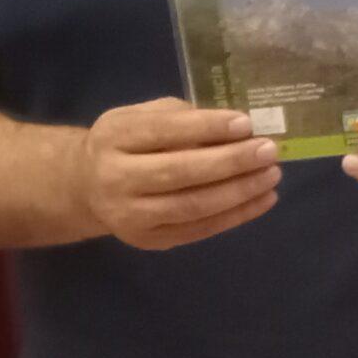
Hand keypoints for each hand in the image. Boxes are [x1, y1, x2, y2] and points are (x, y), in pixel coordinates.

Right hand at [75, 97, 280, 249]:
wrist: (86, 187)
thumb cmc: (127, 143)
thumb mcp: (142, 117)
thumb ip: (181, 118)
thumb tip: (237, 127)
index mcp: (114, 137)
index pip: (164, 131)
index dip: (208, 127)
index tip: (247, 123)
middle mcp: (115, 178)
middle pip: (180, 171)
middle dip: (231, 161)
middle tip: (269, 150)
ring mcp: (130, 215)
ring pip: (193, 205)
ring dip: (240, 191)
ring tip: (272, 174)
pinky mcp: (149, 239)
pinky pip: (200, 229)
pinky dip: (237, 215)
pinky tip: (264, 199)